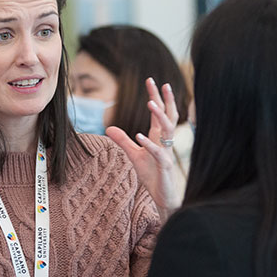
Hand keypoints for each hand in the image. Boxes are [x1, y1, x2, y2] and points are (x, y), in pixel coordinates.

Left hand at [106, 78, 181, 215]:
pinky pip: (158, 153)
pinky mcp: (164, 166)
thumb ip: (123, 141)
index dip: (155, 96)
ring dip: (159, 117)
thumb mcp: (134, 155)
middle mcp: (165, 142)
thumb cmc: (152, 175)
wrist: (162, 196)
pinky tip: (140, 136)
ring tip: (149, 103)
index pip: (159, 113)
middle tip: (162, 83)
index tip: (151, 80)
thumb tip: (108, 128)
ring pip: (167, 131)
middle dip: (165, 99)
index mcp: (159, 137)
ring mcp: (166, 153)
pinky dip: (149, 144)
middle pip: (168, 116)